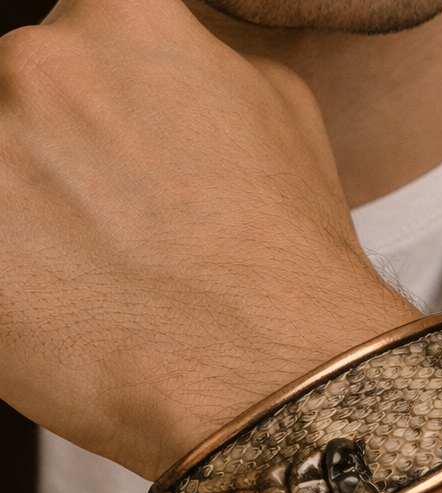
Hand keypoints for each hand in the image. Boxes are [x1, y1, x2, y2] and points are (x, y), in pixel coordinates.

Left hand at [0, 0, 414, 476]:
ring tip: (89, 280)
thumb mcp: (281, 113)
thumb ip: (204, 64)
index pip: (73, 44)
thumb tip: (172, 66)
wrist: (270, 379)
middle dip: (53, 163)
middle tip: (107, 232)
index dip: (89, 108)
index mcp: (121, 16)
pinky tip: (58, 310)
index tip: (100, 151)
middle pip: (18, 101)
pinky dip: (11, 282)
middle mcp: (38, 65)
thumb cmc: (287, 266)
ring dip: (25, 220)